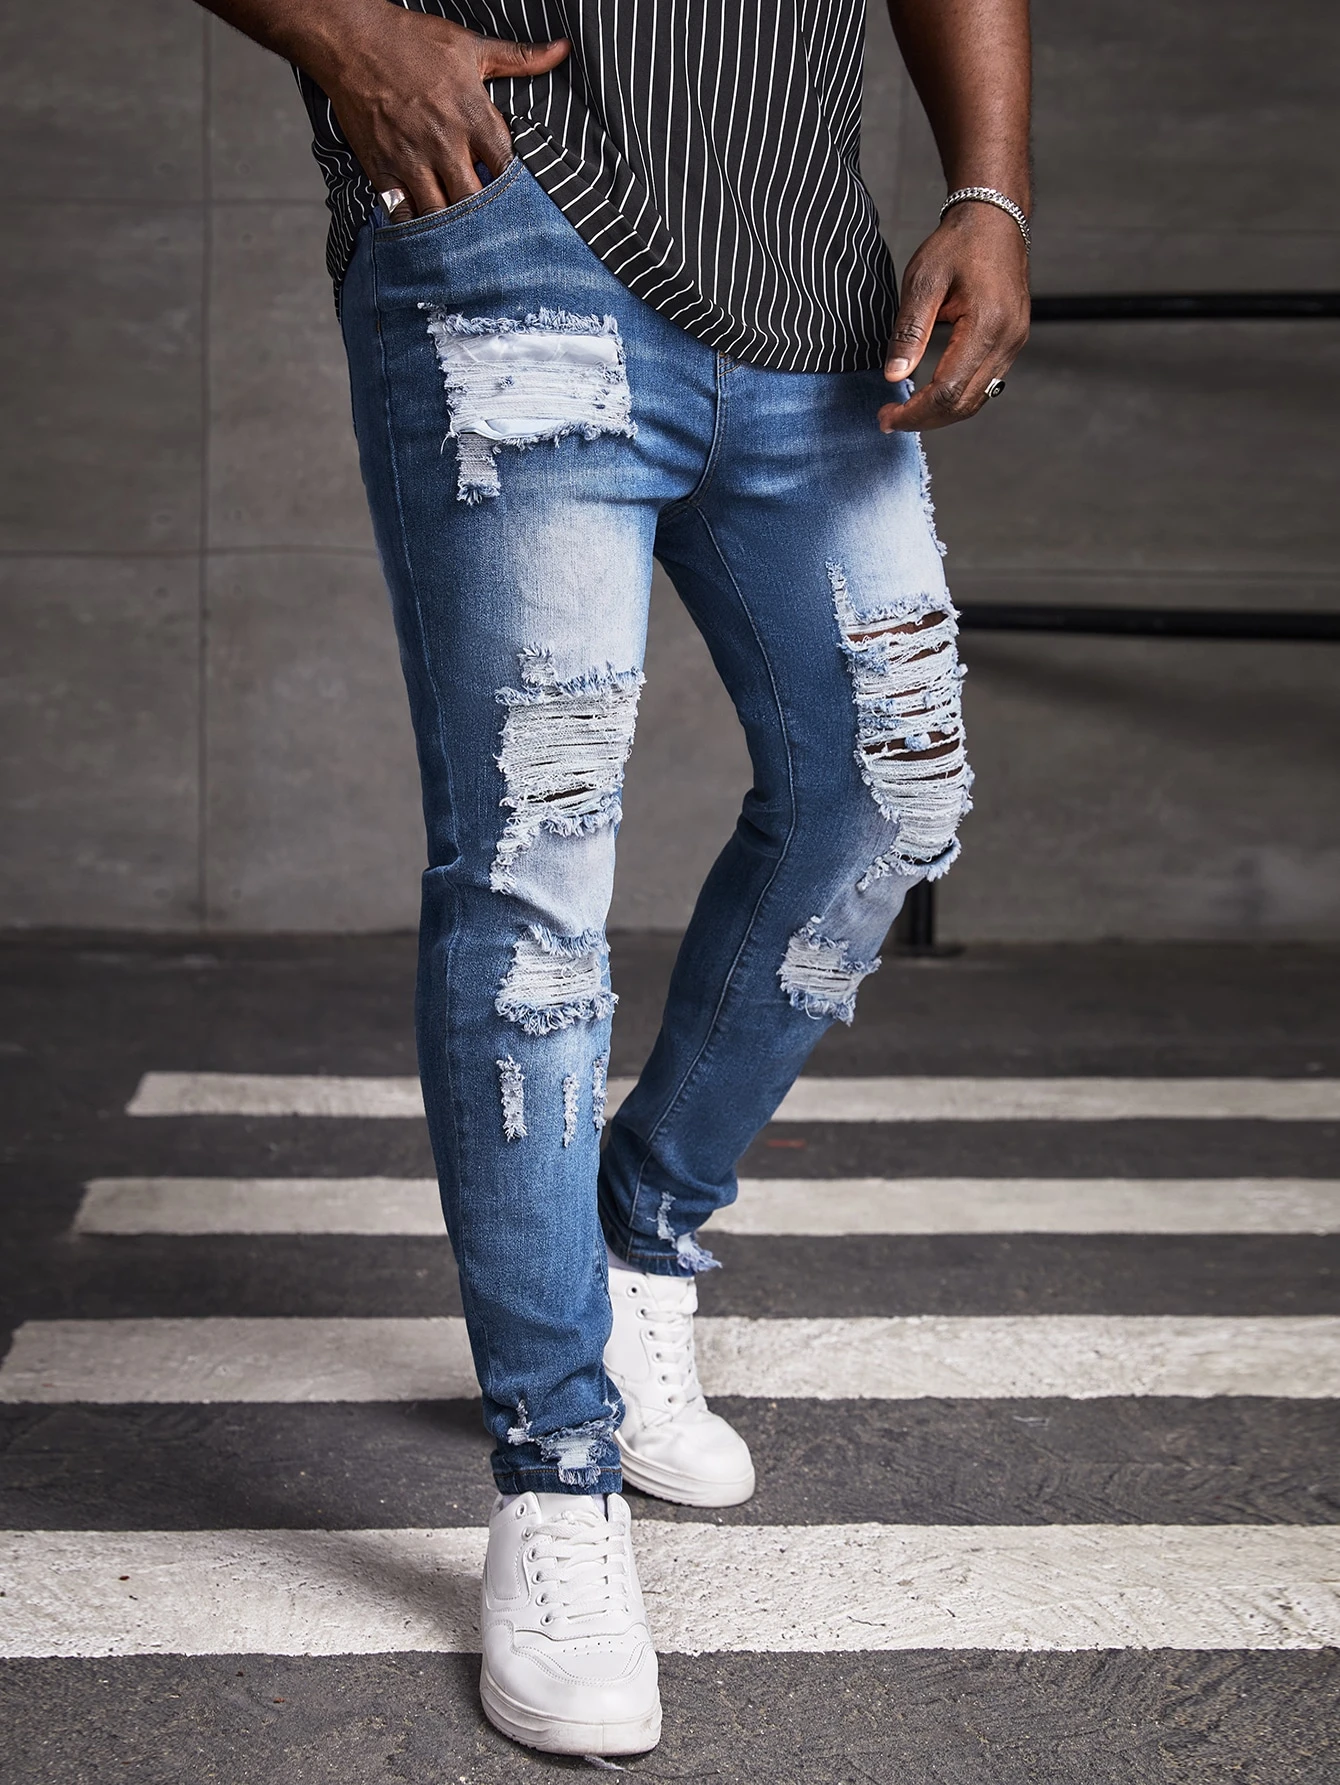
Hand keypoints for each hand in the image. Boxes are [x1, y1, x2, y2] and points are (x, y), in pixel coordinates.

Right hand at [311, 7, 568, 217]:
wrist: (352, 39)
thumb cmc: (411, 41)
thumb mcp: (470, 47)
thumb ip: (519, 57)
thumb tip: (562, 51)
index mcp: (472, 116)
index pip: (506, 169)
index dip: (514, 190)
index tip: (516, 199)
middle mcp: (445, 143)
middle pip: (476, 201)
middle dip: (484, 216)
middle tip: (491, 228)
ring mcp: (412, 159)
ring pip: (441, 214)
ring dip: (453, 227)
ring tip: (462, 236)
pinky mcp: (382, 169)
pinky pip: (403, 214)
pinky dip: (415, 227)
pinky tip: (426, 231)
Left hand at [878, 202, 1029, 431]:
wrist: (996, 218)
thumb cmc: (959, 242)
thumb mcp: (924, 279)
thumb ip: (909, 330)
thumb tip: (894, 376)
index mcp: (987, 325)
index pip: (948, 391)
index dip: (915, 412)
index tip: (886, 417)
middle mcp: (1007, 340)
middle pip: (963, 404)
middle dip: (924, 419)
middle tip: (890, 419)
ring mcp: (1014, 343)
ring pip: (976, 400)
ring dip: (940, 414)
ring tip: (906, 411)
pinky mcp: (1012, 342)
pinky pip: (984, 384)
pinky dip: (956, 397)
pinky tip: (931, 394)